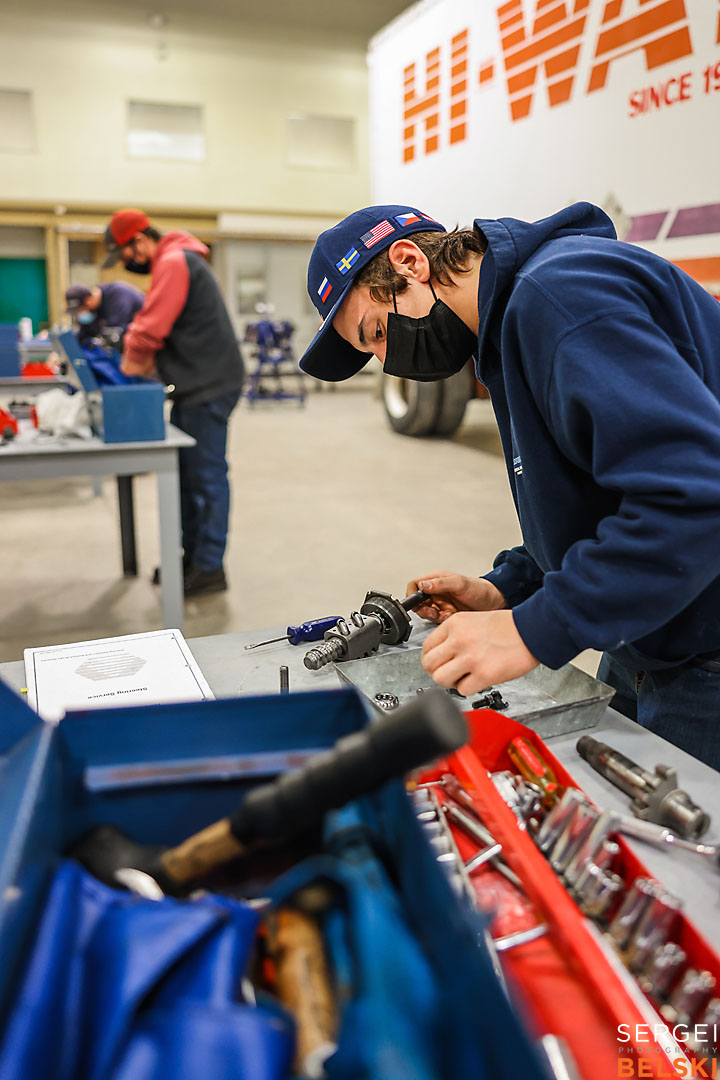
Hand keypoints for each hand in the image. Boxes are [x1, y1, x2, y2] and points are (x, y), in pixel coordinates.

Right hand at [407, 571, 505, 623]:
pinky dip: (442, 621)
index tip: (418, 604)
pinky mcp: (446, 614)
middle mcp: (437, 591)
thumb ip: (441, 583)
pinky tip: (451, 618)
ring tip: (446, 615)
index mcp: (436, 580)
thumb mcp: (459, 584)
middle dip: (425, 610)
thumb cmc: (480, 589)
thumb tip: (423, 585)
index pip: (415, 586)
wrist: (494, 603)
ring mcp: (441, 604)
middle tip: (434, 613)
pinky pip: (437, 620)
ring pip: (427, 613)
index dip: (412, 595)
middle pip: (418, 603)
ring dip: (435, 616)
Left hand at [421, 610, 538, 696]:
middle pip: (429, 664)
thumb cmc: (508, 626)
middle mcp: (459, 640)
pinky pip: (462, 690)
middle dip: (436, 672)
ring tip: (462, 679)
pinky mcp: (484, 674)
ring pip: (440, 679)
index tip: (438, 664)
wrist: (532, 631)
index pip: (426, 647)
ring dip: (450, 683)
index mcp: (454, 624)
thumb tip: (442, 655)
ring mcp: (470, 657)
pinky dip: (468, 689)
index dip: (431, 659)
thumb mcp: (473, 620)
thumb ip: (455, 635)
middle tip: (448, 674)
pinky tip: (477, 681)